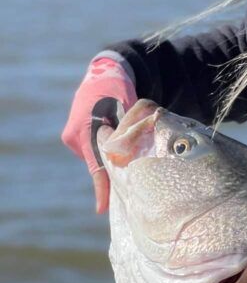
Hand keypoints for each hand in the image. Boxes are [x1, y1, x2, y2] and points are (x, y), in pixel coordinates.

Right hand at [61, 56, 136, 213]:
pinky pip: (92, 150)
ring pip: (95, 156)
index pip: (96, 165)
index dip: (102, 188)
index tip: (102, 209)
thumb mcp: (128, 110)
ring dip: (110, 154)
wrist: (105, 73)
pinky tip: (114, 139)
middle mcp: (74, 135)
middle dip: (113, 168)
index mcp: (87, 129)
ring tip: (123, 141)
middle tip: (131, 175)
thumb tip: (138, 157)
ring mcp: (72, 136)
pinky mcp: (73, 135)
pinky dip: (103, 148)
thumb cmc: (119, 91)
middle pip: (97, 162)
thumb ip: (130, 133)